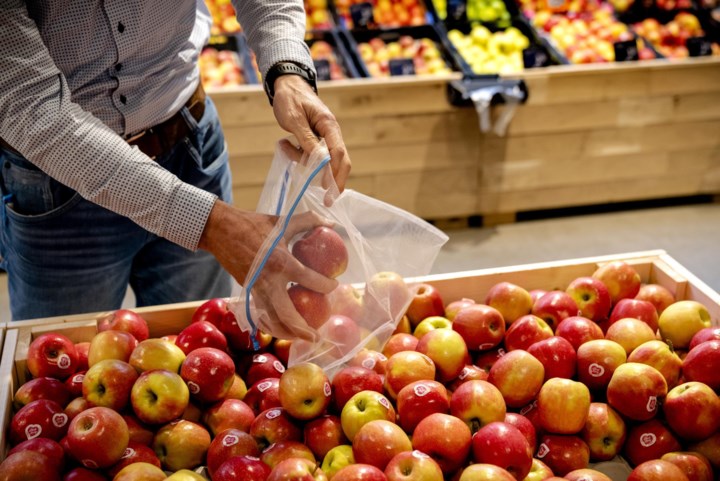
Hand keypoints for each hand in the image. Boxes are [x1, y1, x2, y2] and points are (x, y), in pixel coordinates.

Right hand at [198, 200, 337, 340]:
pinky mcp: (248, 291)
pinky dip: (271, 325)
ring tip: (301, 339)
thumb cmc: (253, 224)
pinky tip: (282, 330)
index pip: (310, 279)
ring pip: (271, 320)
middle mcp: (270, 281)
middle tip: (316, 337)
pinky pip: (261, 315)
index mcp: (282, 262)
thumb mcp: (283, 221)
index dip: (326, 286)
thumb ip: (309, 220)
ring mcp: (257, 289)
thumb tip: (332, 221)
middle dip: (302, 329)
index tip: (333, 286)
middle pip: (287, 314)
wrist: (221, 230)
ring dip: (286, 333)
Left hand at [271, 75, 350, 193]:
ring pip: (323, 160)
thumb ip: (307, 140)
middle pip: (339, 160)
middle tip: (326, 199)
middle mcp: (331, 132)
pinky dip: (299, 155)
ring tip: (285, 146)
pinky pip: (312, 154)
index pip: (338, 153)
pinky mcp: (316, 139)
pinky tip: (286, 146)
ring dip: (303, 161)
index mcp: (329, 125)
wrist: (286, 85)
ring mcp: (325, 136)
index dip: (336, 174)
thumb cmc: (290, 99)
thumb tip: (320, 161)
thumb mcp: (294, 119)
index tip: (330, 191)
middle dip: (332, 179)